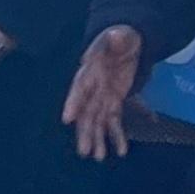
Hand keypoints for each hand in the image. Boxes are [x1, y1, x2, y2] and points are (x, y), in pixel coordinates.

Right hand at [62, 24, 142, 160]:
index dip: (73, 103)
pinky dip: (117, 136)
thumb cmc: (121, 37)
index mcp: (91, 70)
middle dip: (85, 131)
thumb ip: (115, 39)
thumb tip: (106, 41)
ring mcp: (103, 95)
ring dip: (97, 138)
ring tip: (97, 157)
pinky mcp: (114, 101)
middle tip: (84, 151)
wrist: (127, 41)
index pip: (79, 88)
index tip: (67, 119)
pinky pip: (114, 121)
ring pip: (97, 120)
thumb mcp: (120, 35)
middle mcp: (93, 86)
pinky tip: (121, 151)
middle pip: (87, 111)